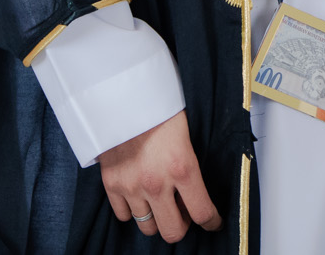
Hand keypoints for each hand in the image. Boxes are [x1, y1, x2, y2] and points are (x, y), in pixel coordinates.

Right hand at [97, 111, 221, 243]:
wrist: (123, 93)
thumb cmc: (159, 106)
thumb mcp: (187, 135)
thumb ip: (190, 165)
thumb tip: (194, 190)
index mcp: (182, 167)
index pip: (202, 212)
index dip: (211, 222)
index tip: (212, 222)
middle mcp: (157, 183)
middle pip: (173, 231)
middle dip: (182, 226)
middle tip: (184, 215)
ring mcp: (132, 186)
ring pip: (148, 227)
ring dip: (156, 218)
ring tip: (160, 204)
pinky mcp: (112, 184)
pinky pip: (124, 215)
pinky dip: (132, 210)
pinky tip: (139, 197)